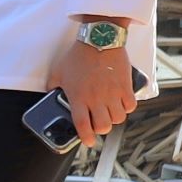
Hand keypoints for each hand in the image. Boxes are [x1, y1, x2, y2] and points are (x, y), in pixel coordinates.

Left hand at [52, 27, 139, 146]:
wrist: (99, 39)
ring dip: (114, 118)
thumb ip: (53, 87)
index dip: (86, 137)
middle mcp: (97, 99)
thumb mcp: (58, 72)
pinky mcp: (126, 86)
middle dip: (101, 128)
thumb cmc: (77, 56)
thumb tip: (51, 95)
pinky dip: (127, 108)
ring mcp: (113, 93)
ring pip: (118, 118)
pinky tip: (121, 103)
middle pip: (104, 126)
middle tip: (98, 122)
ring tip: (109, 112)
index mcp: (79, 98)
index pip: (83, 125)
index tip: (88, 141)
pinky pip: (131, 106)